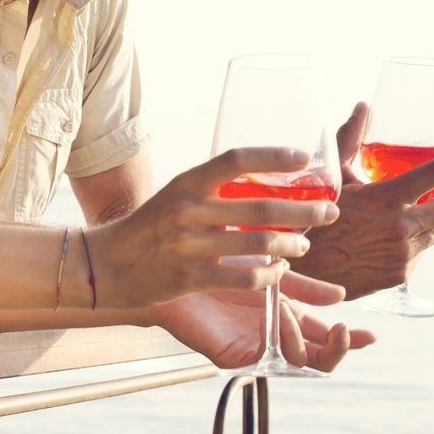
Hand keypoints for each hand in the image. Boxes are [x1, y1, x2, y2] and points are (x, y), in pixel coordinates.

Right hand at [90, 147, 341, 311]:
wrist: (105, 264)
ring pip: (259, 244)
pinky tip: (277, 273)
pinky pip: (244, 278)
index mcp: (186, 183)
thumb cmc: (148, 228)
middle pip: (261, 206)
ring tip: (305, 245)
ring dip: (292, 245)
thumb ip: (212, 190)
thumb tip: (261, 179)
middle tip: (328, 213)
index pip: (235, 159)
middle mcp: (188, 210)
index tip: (304, 157)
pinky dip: (268, 275)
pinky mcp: (190, 277)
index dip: (273, 155)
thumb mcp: (175, 196)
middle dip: (304, 210)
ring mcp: (189, 245)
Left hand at [150, 270, 376, 371]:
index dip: (349, 341)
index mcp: (285, 316)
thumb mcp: (271, 270)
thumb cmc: (218, 260)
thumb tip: (340, 295)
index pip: (323, 338)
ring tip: (289, 310)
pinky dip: (281, 340)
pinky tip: (279, 317)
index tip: (370, 333)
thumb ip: (303, 286)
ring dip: (302, 336)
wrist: (176, 262)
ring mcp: (256, 347)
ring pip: (297, 364)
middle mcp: (274, 336)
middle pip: (318, 360)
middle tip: (344, 331)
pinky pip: (268, 360)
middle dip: (337, 350)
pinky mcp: (234, 355)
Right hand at [293, 104, 433, 298]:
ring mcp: (403, 253)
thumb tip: (362, 107)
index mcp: (387, 197)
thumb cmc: (313, 217)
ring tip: (416, 214)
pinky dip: (414, 241)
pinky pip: (421, 252)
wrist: (302, 270)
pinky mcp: (400, 274)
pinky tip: (392, 238)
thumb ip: (350, 140)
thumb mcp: (332, 177)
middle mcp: (402, 226)